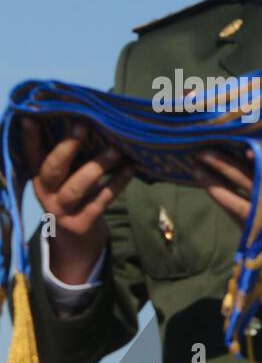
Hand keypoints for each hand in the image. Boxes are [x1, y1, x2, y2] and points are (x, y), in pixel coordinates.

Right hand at [21, 119, 133, 284]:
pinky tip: (130, 170)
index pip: (31, 155)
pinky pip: (100, 202)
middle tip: (83, 126)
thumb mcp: (66, 179)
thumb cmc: (75, 198)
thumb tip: (94, 125)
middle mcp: (45, 194)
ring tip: (115, 150)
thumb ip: (71, 159)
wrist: (76, 243)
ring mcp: (61, 211)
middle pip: (52, 168)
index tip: (31, 119)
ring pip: (77, 187)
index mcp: (38, 178)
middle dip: (67, 147)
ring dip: (97, 166)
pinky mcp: (80, 225)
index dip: (31, 138)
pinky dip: (116, 184)